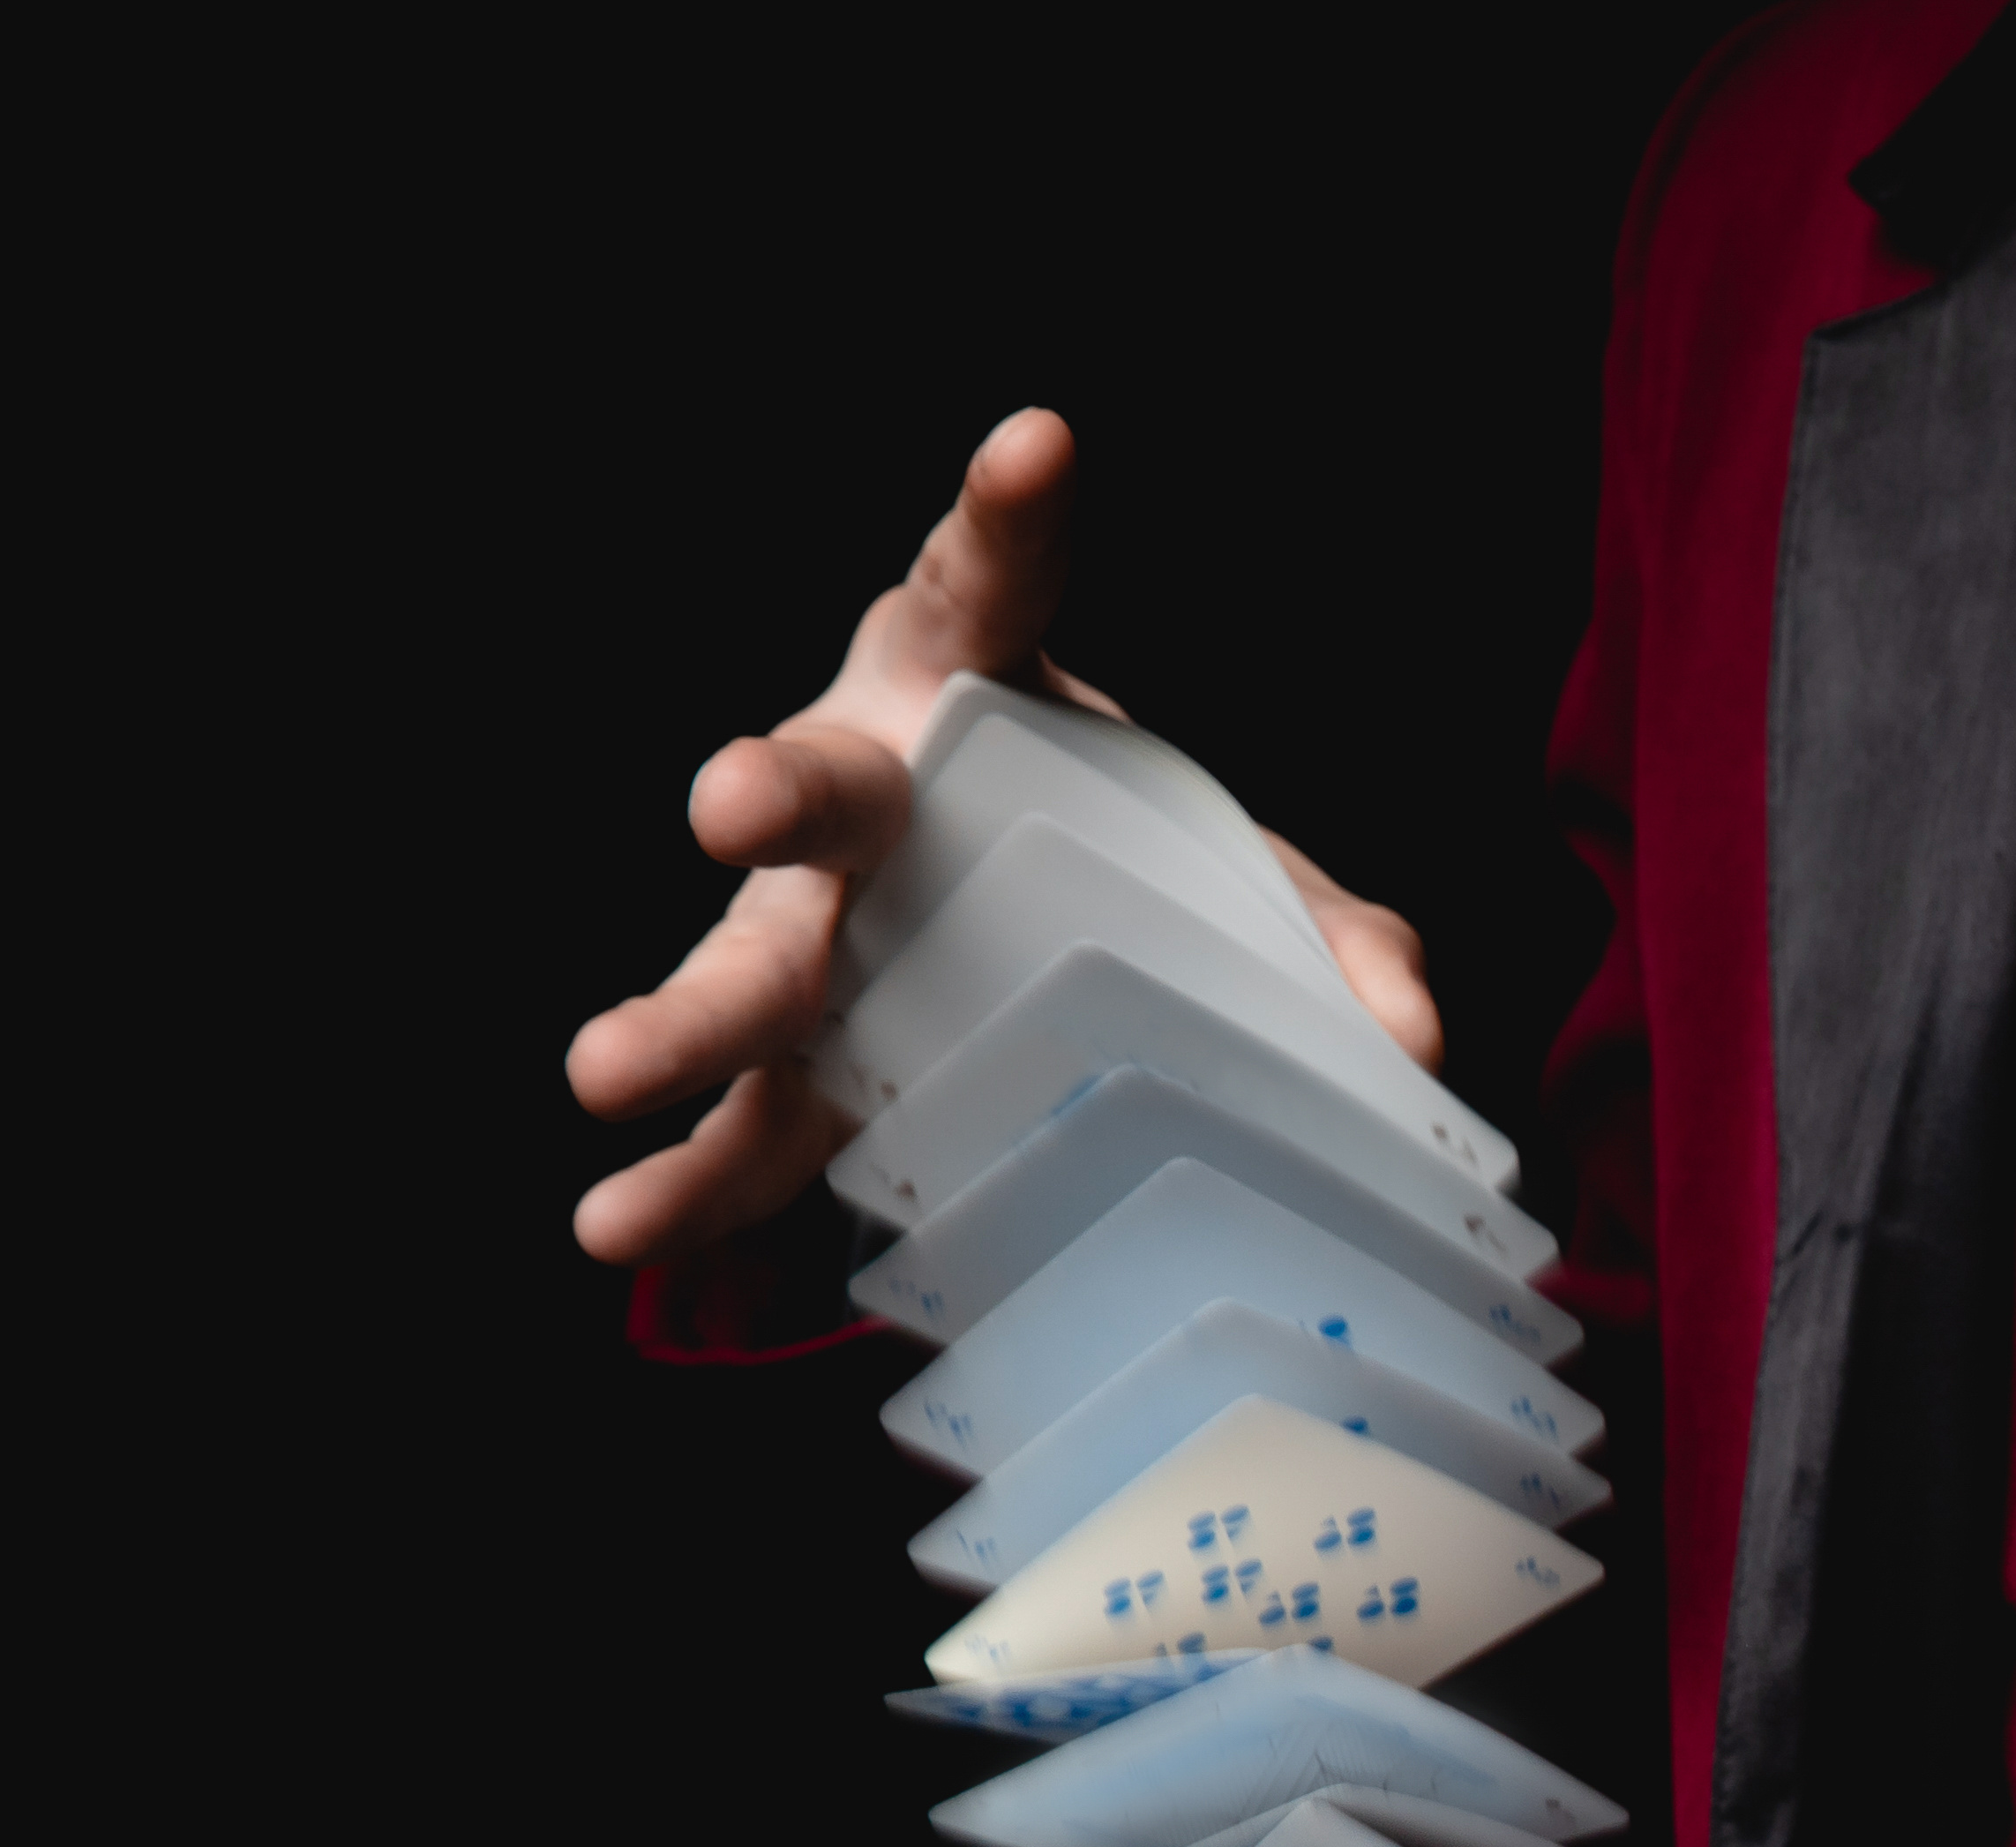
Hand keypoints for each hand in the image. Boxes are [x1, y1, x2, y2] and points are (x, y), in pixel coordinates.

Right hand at [564, 407, 1448, 1263]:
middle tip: (728, 804)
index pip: (996, 584)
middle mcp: (874, 790)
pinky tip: (621, 1229)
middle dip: (779, 790)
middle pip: (826, 785)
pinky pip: (749, 1122)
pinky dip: (691, 1181)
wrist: (1036, 939)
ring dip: (687, 1015)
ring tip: (605, 1071)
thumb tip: (1410, 1038)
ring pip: (752, 962)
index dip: (1012, 519)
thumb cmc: (1127, 871)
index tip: (1040, 449)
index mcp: (982, 692)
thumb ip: (1329, 936)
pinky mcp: (807, 1060)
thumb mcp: (1241, 885)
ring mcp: (821, 928)